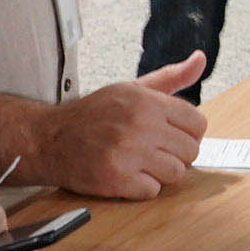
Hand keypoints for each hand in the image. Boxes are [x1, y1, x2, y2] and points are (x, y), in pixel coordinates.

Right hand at [30, 55, 209, 196]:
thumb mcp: (131, 89)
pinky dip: (142, 188)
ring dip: (161, 173)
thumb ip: (170, 77)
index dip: (188, 133)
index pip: (197, 123)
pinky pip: (153, 191)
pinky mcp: (116, 178)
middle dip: (176, 154)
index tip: (171, 136)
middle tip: (154, 152)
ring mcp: (128, 153)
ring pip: (176, 173)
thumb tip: (201, 59)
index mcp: (146, 101)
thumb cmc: (93, 115)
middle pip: (191, 151)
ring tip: (141, 164)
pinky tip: (127, 175)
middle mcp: (140, 124)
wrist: (48, 139)